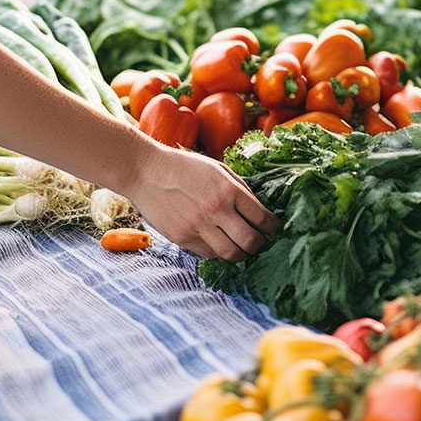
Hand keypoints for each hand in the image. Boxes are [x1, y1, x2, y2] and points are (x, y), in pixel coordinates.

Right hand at [125, 142, 279, 261]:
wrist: (146, 171)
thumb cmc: (184, 167)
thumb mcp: (218, 168)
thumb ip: (240, 189)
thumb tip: (259, 210)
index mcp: (229, 190)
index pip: (263, 219)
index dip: (274, 228)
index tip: (274, 230)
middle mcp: (216, 210)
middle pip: (251, 243)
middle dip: (259, 245)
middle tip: (259, 241)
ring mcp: (198, 226)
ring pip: (231, 254)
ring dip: (240, 252)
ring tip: (240, 245)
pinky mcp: (182, 238)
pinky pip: (209, 253)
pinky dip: (217, 250)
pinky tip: (217, 240)